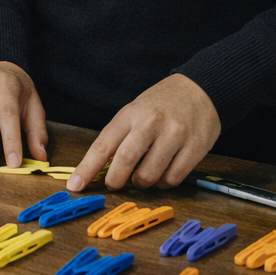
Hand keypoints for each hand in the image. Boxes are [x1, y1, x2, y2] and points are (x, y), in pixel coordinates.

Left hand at [67, 74, 220, 191]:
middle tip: (113, 185)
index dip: (87, 168)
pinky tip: (163, 175)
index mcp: (130, 114)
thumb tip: (100, 169)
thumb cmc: (161, 104)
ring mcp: (175, 135)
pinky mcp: (195, 147)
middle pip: (126, 160)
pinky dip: (164, 184)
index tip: (75, 185)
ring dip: (142, 183)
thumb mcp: (135, 111)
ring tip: (142, 177)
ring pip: (151, 174)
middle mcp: (151, 123)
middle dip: (115, 180)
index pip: (103, 144)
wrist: (201, 89)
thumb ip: (120, 137)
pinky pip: (174, 178)